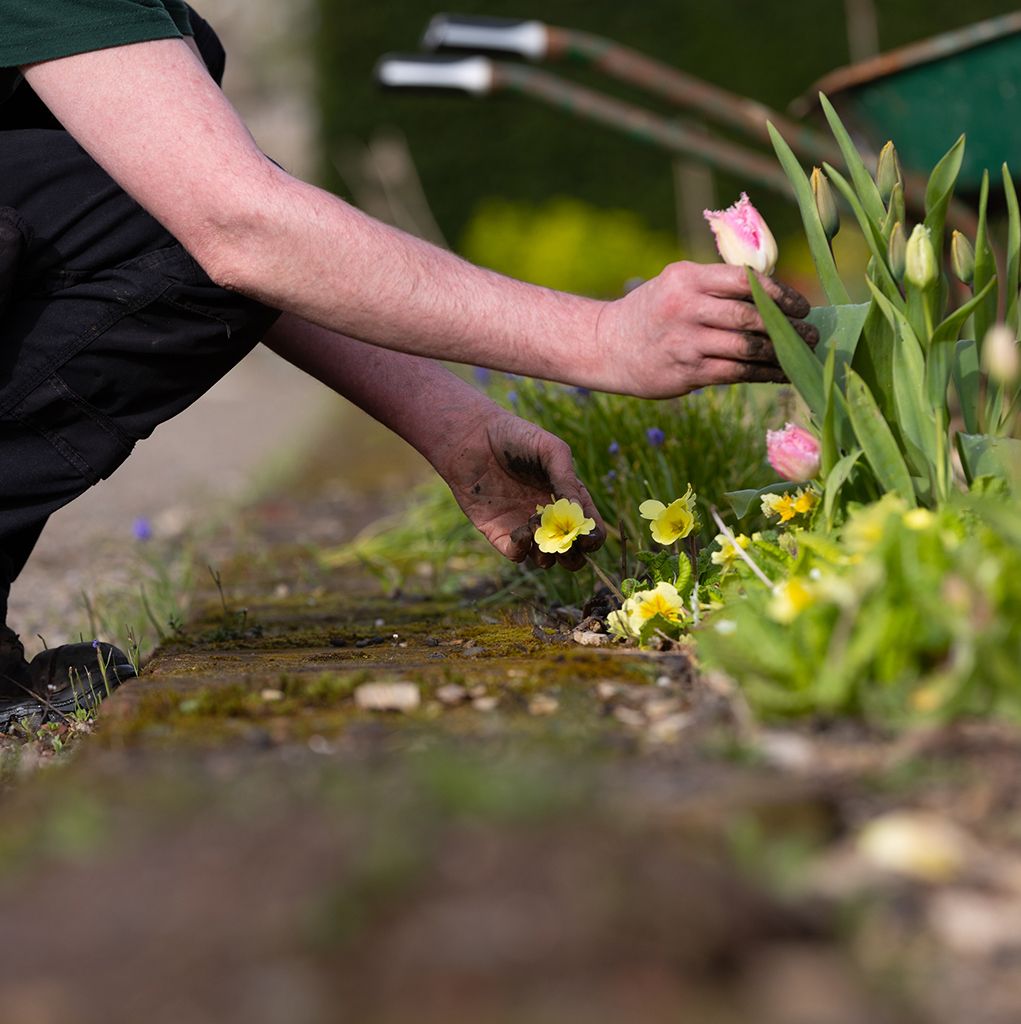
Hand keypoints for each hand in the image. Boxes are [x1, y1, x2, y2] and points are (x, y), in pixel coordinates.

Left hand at [438, 408, 605, 569]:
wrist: (472, 437)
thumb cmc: (514, 436)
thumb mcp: (550, 450)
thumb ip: (566, 479)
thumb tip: (577, 512)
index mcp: (567, 497)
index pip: (589, 528)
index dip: (592, 538)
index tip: (585, 537)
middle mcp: (548, 517)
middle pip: (571, 553)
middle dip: (572, 556)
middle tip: (563, 542)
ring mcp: (524, 526)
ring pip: (545, 560)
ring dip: (547, 553)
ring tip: (536, 526)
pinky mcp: (499, 532)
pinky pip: (517, 555)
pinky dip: (523, 550)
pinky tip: (521, 531)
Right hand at [595, 262, 817, 398]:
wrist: (607, 346)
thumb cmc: (652, 313)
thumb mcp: (674, 284)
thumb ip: (715, 286)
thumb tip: (773, 297)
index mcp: (687, 278)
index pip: (745, 280)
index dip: (780, 293)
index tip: (801, 306)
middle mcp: (685, 307)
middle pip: (750, 316)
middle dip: (788, 327)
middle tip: (812, 334)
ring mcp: (685, 342)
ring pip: (747, 348)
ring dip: (781, 353)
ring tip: (802, 355)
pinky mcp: (686, 372)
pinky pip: (736, 374)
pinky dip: (764, 374)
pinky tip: (780, 374)